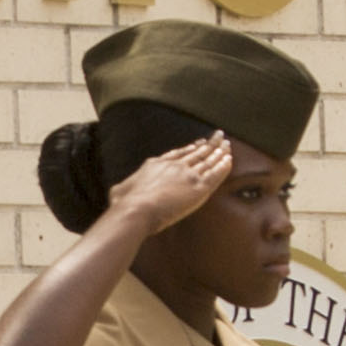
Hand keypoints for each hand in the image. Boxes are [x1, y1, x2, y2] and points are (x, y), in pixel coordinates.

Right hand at [104, 131, 238, 239]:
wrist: (136, 209)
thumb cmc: (124, 203)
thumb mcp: (119, 190)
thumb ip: (123, 188)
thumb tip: (116, 192)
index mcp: (156, 163)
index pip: (178, 153)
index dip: (190, 148)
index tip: (198, 143)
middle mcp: (174, 166)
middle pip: (196, 153)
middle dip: (209, 144)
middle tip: (219, 136)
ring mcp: (188, 175)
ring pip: (208, 161)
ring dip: (220, 152)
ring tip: (228, 145)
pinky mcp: (198, 187)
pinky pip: (216, 174)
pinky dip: (224, 166)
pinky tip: (229, 160)